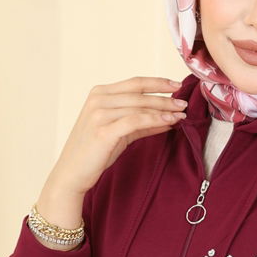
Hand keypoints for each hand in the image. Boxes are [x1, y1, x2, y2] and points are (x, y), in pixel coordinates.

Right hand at [46, 75, 187, 197]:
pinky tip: (169, 122)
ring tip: (181, 114)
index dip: (158, 82)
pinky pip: (136, 121)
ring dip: (164, 109)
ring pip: (140, 107)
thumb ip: (141, 123)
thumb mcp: (120, 132)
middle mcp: (98, 99)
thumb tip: (168, 118)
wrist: (73, 173)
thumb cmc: (95, 153)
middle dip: (165, 97)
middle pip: (140, 93)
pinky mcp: (104, 130)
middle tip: (184, 102)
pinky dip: (155, 120)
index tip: (177, 85)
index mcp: (99, 93)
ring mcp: (99, 113)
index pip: (135, 83)